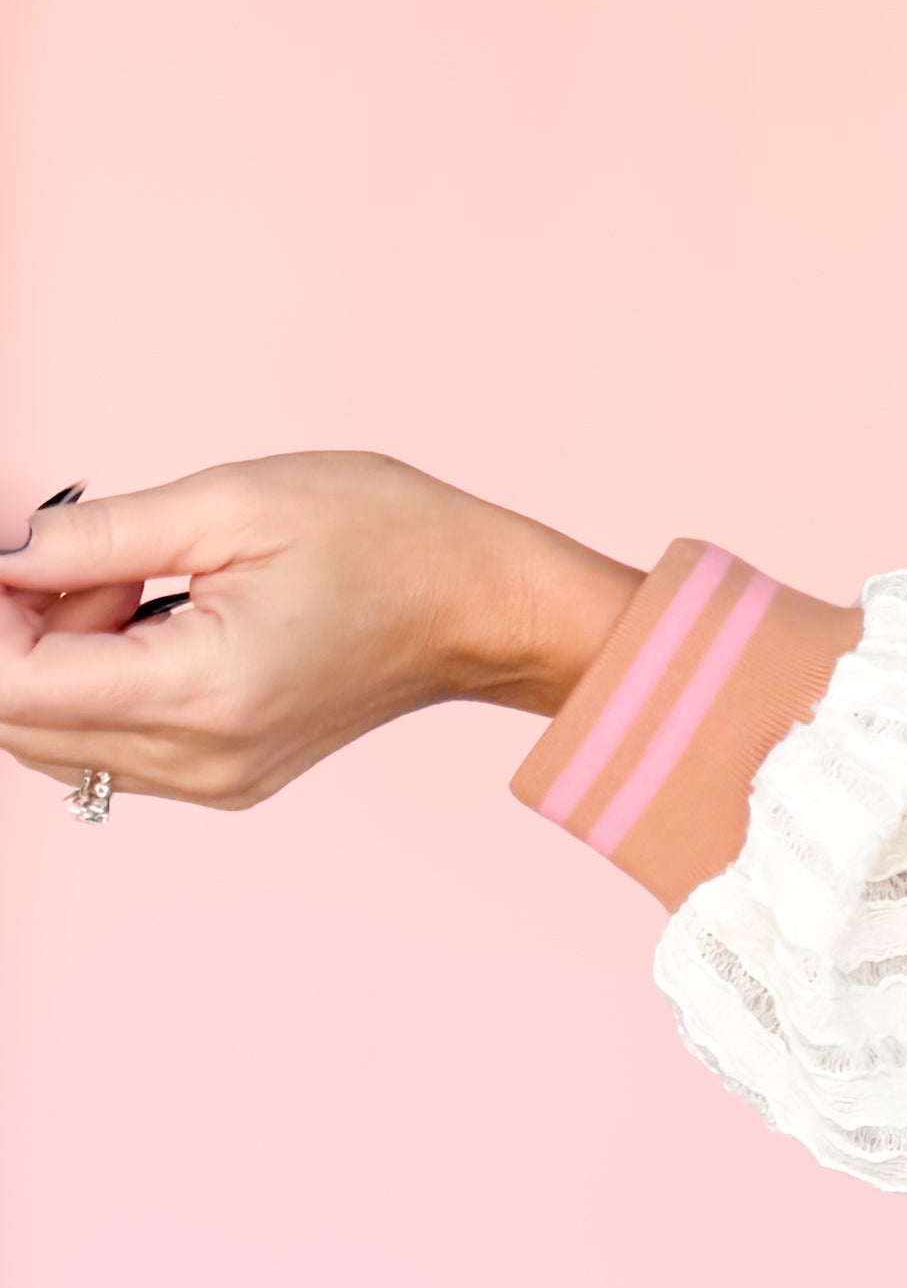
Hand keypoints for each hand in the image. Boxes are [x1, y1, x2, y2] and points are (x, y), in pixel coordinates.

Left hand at [0, 455, 642, 812]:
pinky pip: (107, 748)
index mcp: (204, 691)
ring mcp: (213, 782)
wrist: (478, 608)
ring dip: (55, 659)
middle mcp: (202, 760)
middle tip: (82, 555)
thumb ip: (94, 537)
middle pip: (22, 724)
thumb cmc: (381, 538)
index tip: (21, 548)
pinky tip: (149, 621)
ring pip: (55, 743)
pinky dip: (95, 682)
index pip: (15, 687)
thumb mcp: (228, 505)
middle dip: (17, 633)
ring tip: (129, 584)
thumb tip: (2, 557)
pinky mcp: (222, 779)